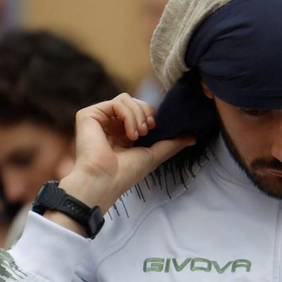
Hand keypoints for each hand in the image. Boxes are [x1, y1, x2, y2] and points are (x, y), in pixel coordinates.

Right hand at [57, 94, 193, 215]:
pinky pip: (117, 102)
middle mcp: (109, 125)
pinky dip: (128, 115)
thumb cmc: (125, 174)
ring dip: (138, 116)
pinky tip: (129, 134)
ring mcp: (99, 119)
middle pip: (135, 102)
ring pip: (126, 99)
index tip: (155, 129)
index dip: (151, 115)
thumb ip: (171, 144)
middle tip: (147, 132)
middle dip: (146, 113)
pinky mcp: (89, 115)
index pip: (141, 111)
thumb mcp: (153, 156)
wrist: (104, 181)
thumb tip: (193, 137)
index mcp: (122, 133)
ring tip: (138, 135)